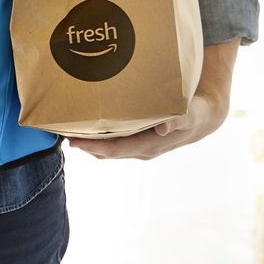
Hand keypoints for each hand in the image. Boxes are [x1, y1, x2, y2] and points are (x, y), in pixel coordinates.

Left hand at [68, 42, 237, 160]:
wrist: (204, 116)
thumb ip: (181, 118)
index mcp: (149, 146)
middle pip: (104, 151)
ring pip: (106, 146)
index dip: (92, 147)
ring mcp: (137, 145)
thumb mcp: (192, 114)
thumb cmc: (196, 113)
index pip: (114, 150)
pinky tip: (85, 120)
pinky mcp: (136, 137)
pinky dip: (98, 133)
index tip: (72, 140)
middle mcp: (139, 149)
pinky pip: (112, 138)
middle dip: (83, 143)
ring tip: (66, 125)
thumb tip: (166, 126)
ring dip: (87, 139)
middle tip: (59, 130)